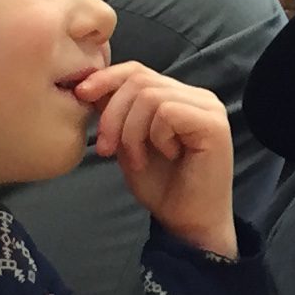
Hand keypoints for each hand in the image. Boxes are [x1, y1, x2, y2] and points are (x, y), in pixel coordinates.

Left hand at [78, 62, 236, 256]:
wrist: (189, 224)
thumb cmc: (163, 187)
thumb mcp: (128, 144)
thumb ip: (116, 116)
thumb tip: (88, 88)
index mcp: (177, 96)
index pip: (137, 70)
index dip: (106, 79)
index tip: (80, 96)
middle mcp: (196, 95)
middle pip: (139, 79)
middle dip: (113, 114)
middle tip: (106, 149)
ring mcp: (208, 107)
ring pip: (150, 95)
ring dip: (132, 131)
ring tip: (136, 160)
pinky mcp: (213, 124)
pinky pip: (168, 112)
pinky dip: (155, 136)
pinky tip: (165, 155)